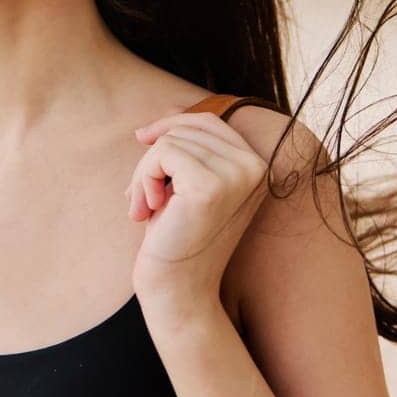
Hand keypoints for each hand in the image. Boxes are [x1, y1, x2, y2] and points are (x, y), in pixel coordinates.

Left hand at [125, 110, 270, 305]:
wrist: (176, 289)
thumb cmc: (175, 236)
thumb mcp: (186, 184)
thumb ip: (190, 148)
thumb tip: (172, 107)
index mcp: (258, 165)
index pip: (210, 121)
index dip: (171, 124)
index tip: (141, 140)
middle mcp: (256, 167)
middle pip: (187, 128)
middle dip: (153, 156)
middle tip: (139, 195)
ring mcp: (238, 175)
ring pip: (170, 141)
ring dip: (144, 173)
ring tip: (143, 208)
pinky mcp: (211, 186)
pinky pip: (162, 153)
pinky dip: (144, 178)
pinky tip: (147, 211)